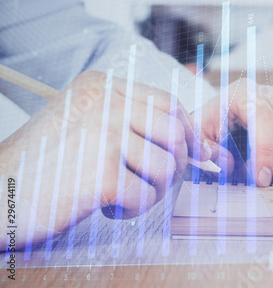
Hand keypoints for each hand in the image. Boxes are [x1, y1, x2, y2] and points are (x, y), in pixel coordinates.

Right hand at [0, 70, 209, 248]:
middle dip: (176, 162)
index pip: (168, 103)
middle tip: (151, 179)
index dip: (188, 131)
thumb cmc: (47, 162)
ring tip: (122, 194)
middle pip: (174, 131)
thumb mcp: (89, 125)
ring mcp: (103, 135)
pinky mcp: (101, 172)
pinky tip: (106, 206)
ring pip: (166, 166)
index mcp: (102, 87)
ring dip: (152, 190)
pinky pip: (145, 195)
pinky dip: (132, 209)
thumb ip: (137, 126)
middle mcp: (105, 103)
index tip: (195, 153)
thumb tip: (201, 148)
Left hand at [199, 78, 272, 186]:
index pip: (263, 118)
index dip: (265, 151)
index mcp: (242, 93)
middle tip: (262, 183)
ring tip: (267, 177)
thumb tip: (229, 163)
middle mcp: (268, 95)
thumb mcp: (197, 137)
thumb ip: (206, 151)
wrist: (218, 119)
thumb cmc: (207, 128)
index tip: (261, 179)